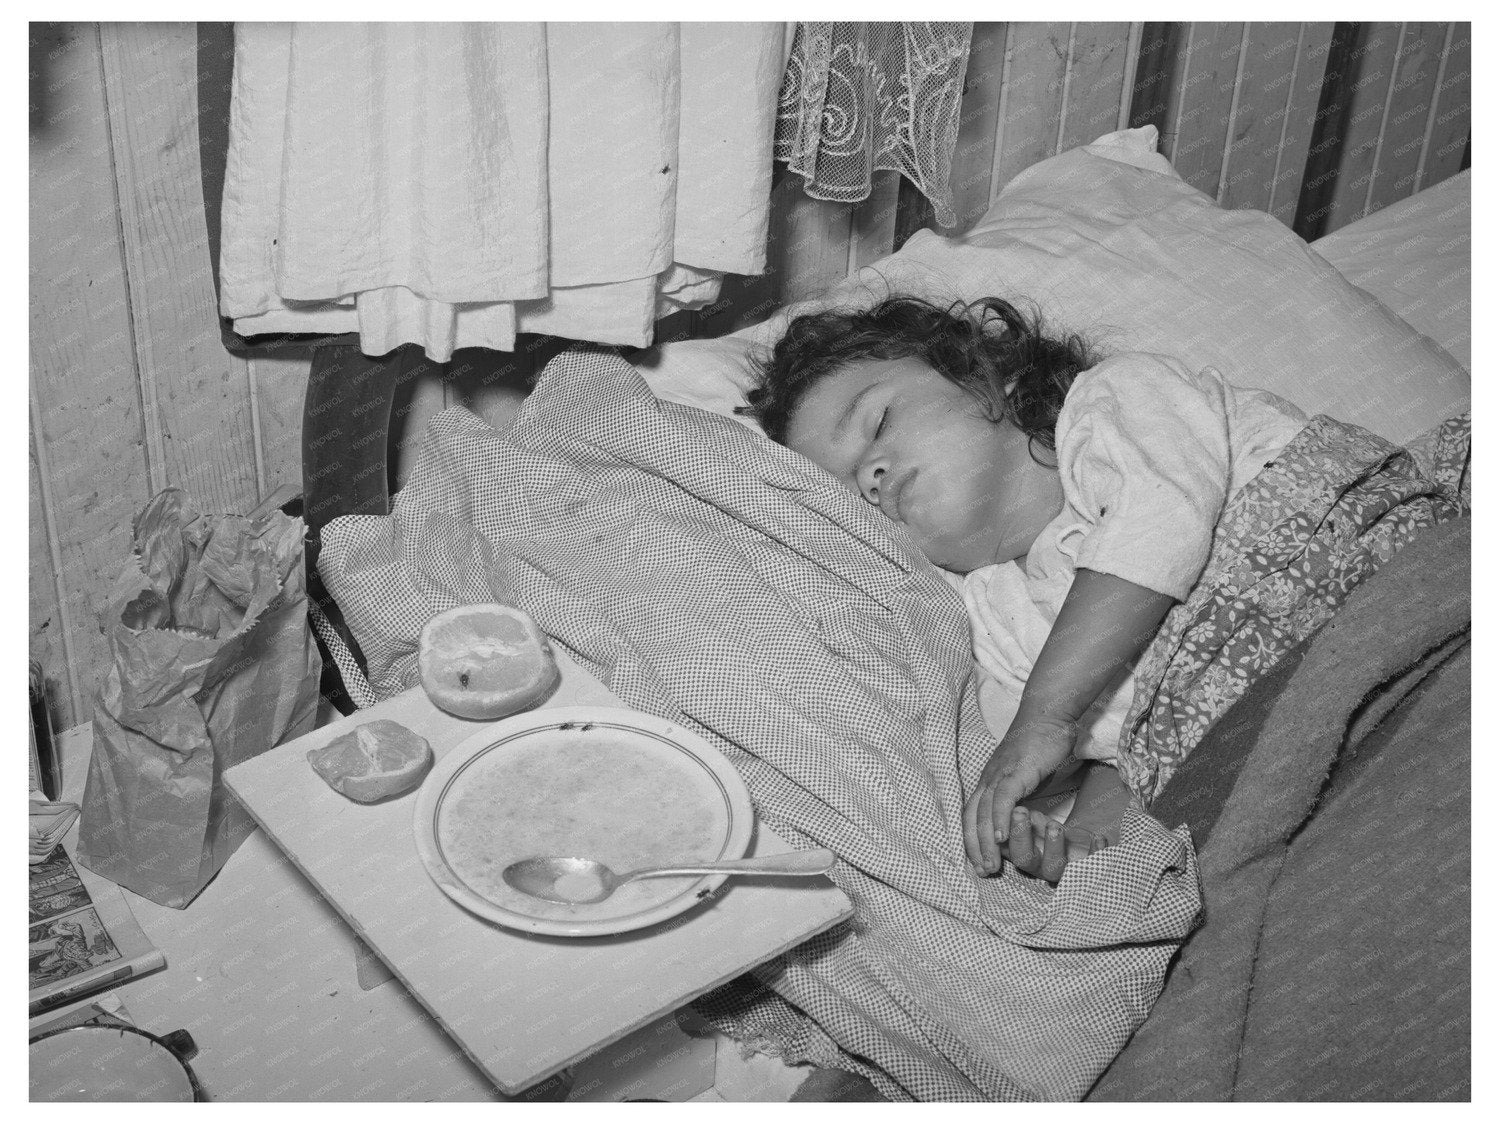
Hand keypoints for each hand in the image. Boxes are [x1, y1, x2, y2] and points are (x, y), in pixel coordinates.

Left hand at [964, 712, 1076, 874]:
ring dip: (986, 841)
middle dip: (975, 848)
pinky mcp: (1016, 770)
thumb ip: (1018, 797)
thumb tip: (1017, 820)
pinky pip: (1004, 798)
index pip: (971, 816)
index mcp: (988, 781)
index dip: (971, 841)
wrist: (1049, 715)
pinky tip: (1002, 837)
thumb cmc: (1040, 745)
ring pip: (986, 812)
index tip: (978, 864)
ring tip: (992, 865)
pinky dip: (1000, 819)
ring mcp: (1000, 774)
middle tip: (983, 873)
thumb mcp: (1025, 778)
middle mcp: (988, 778)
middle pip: (973, 818)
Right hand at [1001, 807, 1107, 882]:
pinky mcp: (1083, 866)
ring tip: (1055, 826)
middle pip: (1023, 860)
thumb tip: (989, 802)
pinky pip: (1090, 867)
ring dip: (1053, 848)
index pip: (1001, 846)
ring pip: (1052, 869)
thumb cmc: (1042, 824)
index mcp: (1017, 847)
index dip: (997, 836)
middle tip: (1021, 811)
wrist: (1074, 832)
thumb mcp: (1023, 813)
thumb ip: (1007, 812)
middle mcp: (1036, 861)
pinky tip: (1098, 838)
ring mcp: (1059, 866)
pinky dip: (1095, 854)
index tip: (1004, 810)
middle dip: (1020, 837)